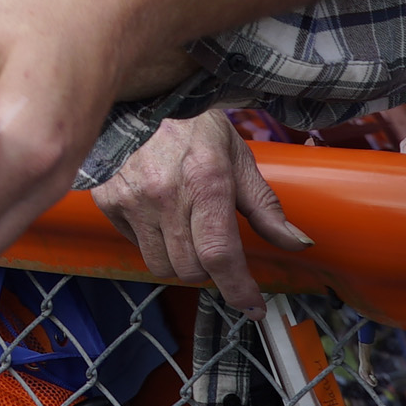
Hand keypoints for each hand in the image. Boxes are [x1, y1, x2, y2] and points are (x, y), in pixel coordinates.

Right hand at [90, 111, 310, 312]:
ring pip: (161, 266)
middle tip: (214, 247)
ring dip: (179, 261)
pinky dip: (151, 242)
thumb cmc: (193, 126)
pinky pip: (135, 245)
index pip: (221, 254)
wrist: (139, 100)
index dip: (238, 289)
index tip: (252, 305)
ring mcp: (133, 199)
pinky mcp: (109, 201)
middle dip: (210, 270)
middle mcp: (166, 194)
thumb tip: (296, 243)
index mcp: (206, 182)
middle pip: (191, 269)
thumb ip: (265, 207)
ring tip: (185, 231)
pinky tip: (158, 216)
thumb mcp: (238, 159)